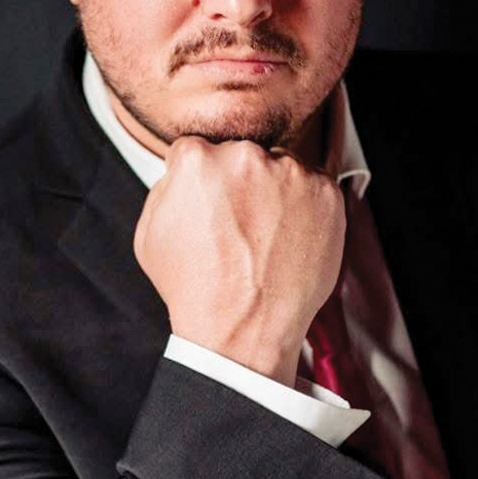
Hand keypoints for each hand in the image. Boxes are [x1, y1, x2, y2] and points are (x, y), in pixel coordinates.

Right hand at [133, 136, 345, 388]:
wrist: (246, 329)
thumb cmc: (196, 288)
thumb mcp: (151, 233)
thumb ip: (167, 187)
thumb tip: (184, 170)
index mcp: (199, 160)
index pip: (199, 150)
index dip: (202, 181)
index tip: (210, 206)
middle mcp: (247, 156)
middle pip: (243, 155)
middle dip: (240, 183)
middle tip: (240, 226)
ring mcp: (292, 173)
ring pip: (281, 168)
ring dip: (275, 192)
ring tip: (266, 238)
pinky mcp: (327, 193)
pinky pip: (315, 187)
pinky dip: (307, 208)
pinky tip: (289, 240)